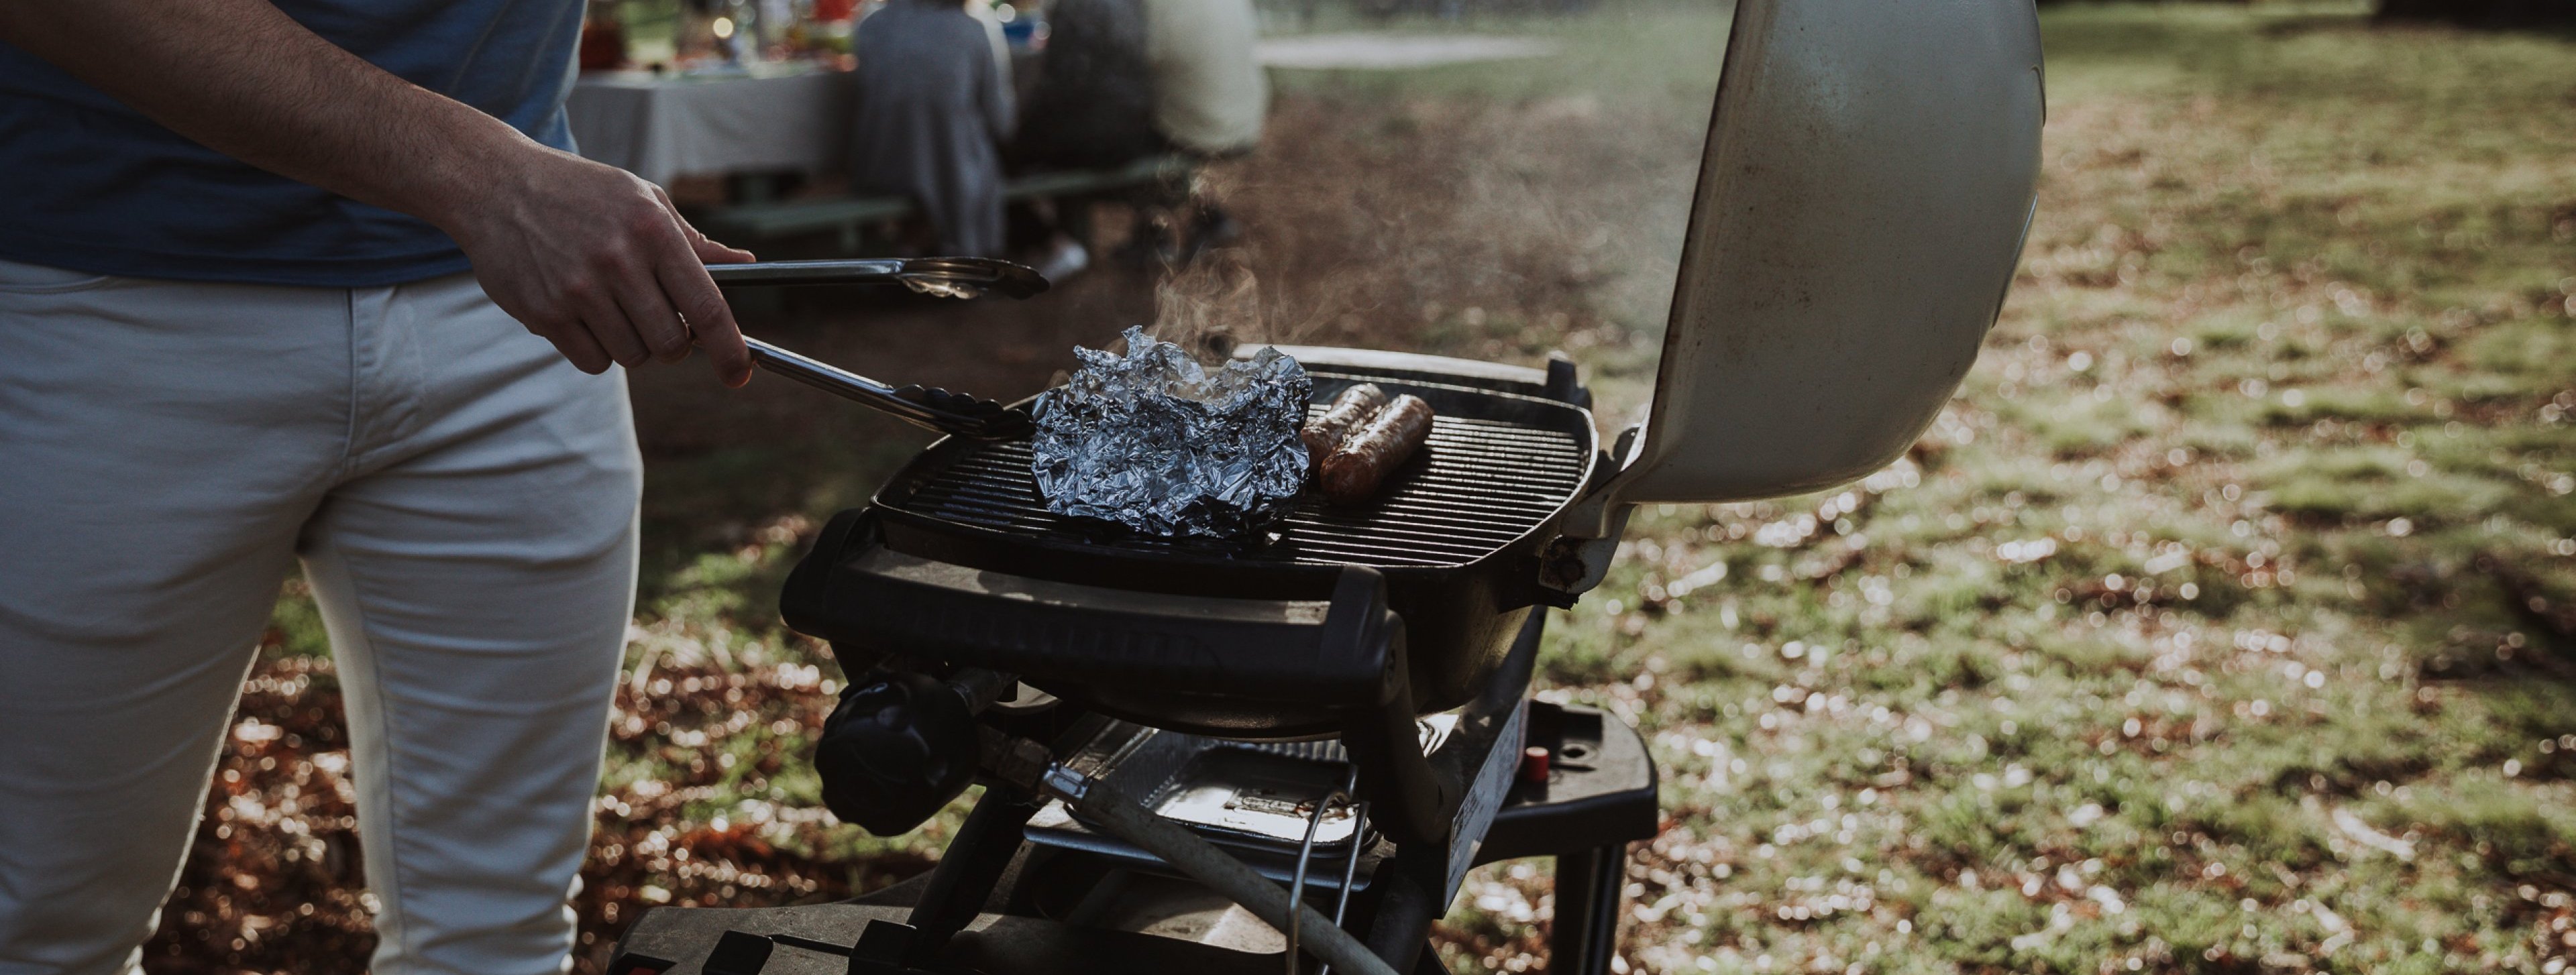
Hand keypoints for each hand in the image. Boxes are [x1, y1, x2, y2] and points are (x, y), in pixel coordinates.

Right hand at [444, 145, 756, 385]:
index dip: (730, 349)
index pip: (707, 306)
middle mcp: (617, 260)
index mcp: (652, 229)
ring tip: (612, 305)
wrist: (496, 185)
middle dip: (674, 343)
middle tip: (658, 319)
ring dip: (633, 343)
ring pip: (633, 356)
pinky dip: (597, 350)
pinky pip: (593, 362)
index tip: (739, 374)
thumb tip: (745, 266)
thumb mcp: (643, 199)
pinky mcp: (544, 313)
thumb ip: (693, 242)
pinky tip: (585, 314)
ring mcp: (577, 289)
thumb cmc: (580, 193)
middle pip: (671, 344)